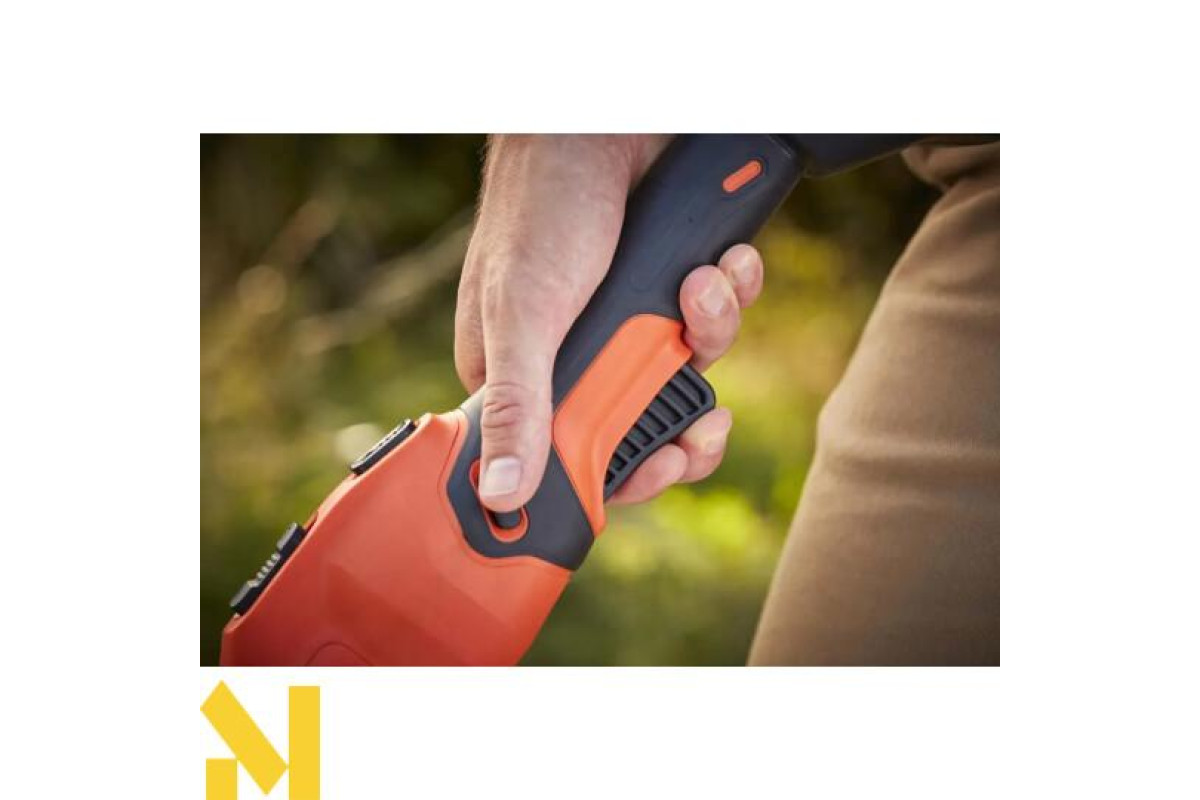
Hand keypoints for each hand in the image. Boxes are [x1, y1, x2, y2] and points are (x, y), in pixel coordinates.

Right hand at [455, 134, 764, 511]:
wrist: (604, 119)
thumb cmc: (544, 206)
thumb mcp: (525, 313)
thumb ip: (520, 406)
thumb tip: (499, 494)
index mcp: (522, 373)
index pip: (570, 455)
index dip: (622, 473)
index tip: (660, 470)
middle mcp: (576, 353)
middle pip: (642, 424)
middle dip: (681, 418)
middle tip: (707, 424)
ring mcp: (627, 320)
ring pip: (685, 369)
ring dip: (710, 332)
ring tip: (702, 285)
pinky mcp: (670, 287)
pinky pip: (714, 318)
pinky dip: (729, 292)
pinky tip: (724, 261)